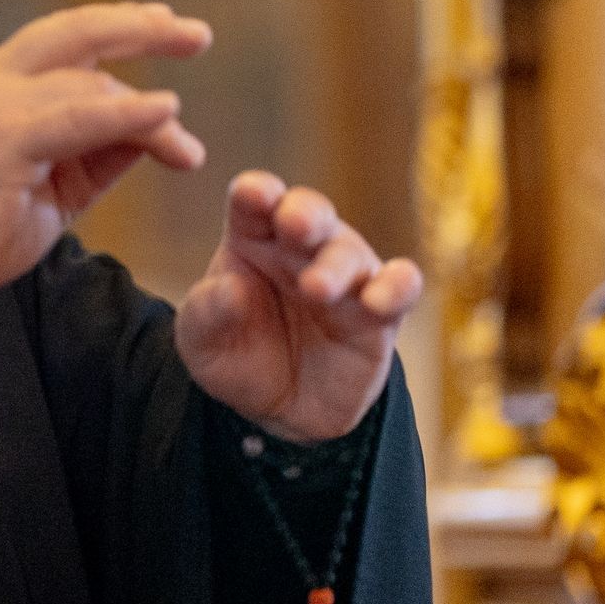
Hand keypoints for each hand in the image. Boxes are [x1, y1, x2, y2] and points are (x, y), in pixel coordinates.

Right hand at [0, 3, 211, 301]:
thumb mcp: (48, 185)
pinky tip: (168, 114)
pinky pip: (81, 118)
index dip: (117, 26)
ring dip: (150, 115)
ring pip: (90, 84)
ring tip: (187, 150)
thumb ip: (96, 152)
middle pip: (79, 30)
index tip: (164, 23)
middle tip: (198, 35)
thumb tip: (155, 131)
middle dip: (144, 27)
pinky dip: (129, 114)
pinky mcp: (4, 138)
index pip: (65, 39)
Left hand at [175, 171, 423, 441]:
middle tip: (295, 225)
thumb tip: (230, 290)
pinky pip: (401, 287)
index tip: (252, 195)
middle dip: (303, 213)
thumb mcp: (202, 343)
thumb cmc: (238, 358)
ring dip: (335, 266)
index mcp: (253, 237)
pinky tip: (379, 301)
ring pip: (349, 253)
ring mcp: (345, 276)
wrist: (282, 411)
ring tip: (316, 288)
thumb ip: (208, 313)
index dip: (255, 192)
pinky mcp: (380, 313)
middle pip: (308, 212)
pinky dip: (397, 287)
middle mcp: (302, 247)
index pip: (254, 200)